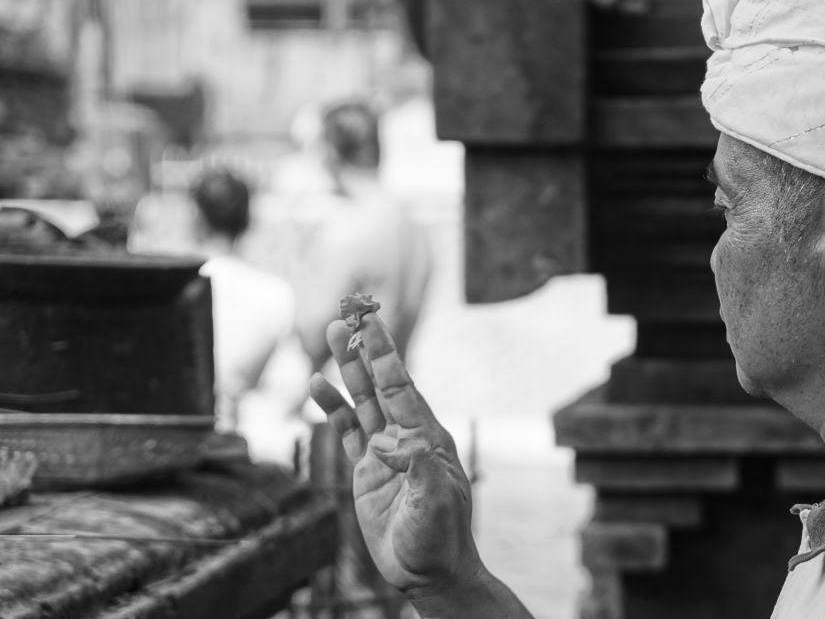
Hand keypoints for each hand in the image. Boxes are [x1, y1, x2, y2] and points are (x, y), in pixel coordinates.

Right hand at [308, 314, 480, 596]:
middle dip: (363, 352)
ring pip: (362, 402)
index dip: (385, 353)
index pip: (402, 387)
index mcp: (427, 437)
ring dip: (346, 372)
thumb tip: (396, 443)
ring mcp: (385, 452)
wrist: (429, 571)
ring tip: (330, 338)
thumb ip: (420, 470)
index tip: (372, 320)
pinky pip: (348, 432)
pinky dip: (333, 410)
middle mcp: (406, 437)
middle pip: (380, 385)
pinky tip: (319, 387)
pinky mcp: (366, 471)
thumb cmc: (440, 538)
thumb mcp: (437, 503)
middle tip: (344, 316)